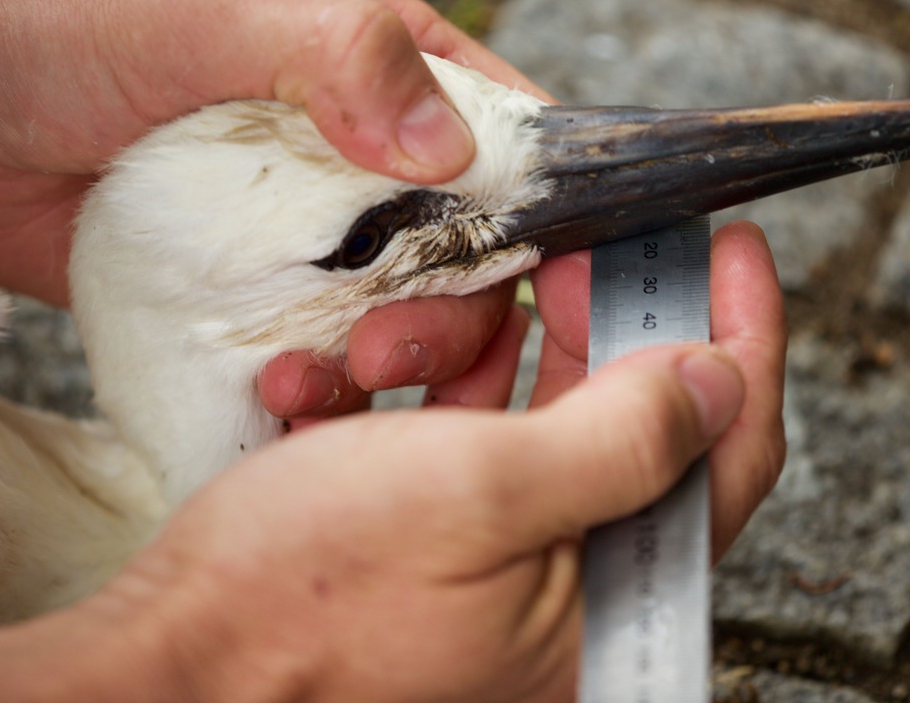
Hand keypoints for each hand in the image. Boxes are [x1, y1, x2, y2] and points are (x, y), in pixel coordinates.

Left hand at [0, 0, 542, 416]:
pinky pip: (313, 352)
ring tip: (323, 388)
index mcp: (379, 68)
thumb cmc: (64, 23)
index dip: (544, 210)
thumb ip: (336, 57)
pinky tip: (283, 401)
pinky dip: (318, 390)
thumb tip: (445, 139)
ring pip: (396, 316)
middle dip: (454, 317)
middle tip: (389, 355)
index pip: (504, 138)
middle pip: (465, 253)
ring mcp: (301, 232)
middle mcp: (355, 157)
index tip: (554, 283)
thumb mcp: (204, 14)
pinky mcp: (243, 293)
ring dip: (388, 368)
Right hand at [0, 221, 782, 700]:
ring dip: (456, 353)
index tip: (730, 249)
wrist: (167, 665)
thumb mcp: (478, 495)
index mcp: (610, 595)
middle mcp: (564, 586)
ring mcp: (490, 564)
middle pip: (621, 416)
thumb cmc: (304, 598)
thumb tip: (717, 380)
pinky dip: (394, 399)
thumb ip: (622, 438)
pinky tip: (323, 391)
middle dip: (578, 321)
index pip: (727, 449)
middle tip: (558, 254)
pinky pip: (442, 440)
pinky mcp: (422, 543)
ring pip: (523, 413)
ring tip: (377, 345)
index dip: (742, 335)